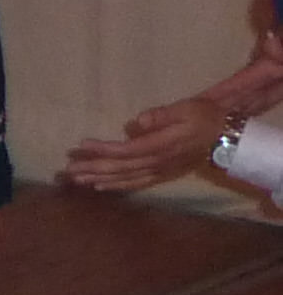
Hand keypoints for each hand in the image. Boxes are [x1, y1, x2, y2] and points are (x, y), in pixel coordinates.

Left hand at [60, 97, 221, 191]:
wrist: (227, 137)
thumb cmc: (205, 117)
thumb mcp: (187, 108)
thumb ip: (162, 115)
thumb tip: (136, 122)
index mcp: (160, 146)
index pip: (125, 150)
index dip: (101, 150)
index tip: (79, 146)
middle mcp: (157, 162)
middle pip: (118, 168)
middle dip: (92, 168)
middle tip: (66, 170)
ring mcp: (159, 171)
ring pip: (124, 178)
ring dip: (98, 178)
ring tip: (75, 180)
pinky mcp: (162, 174)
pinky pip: (135, 183)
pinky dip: (117, 185)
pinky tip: (101, 186)